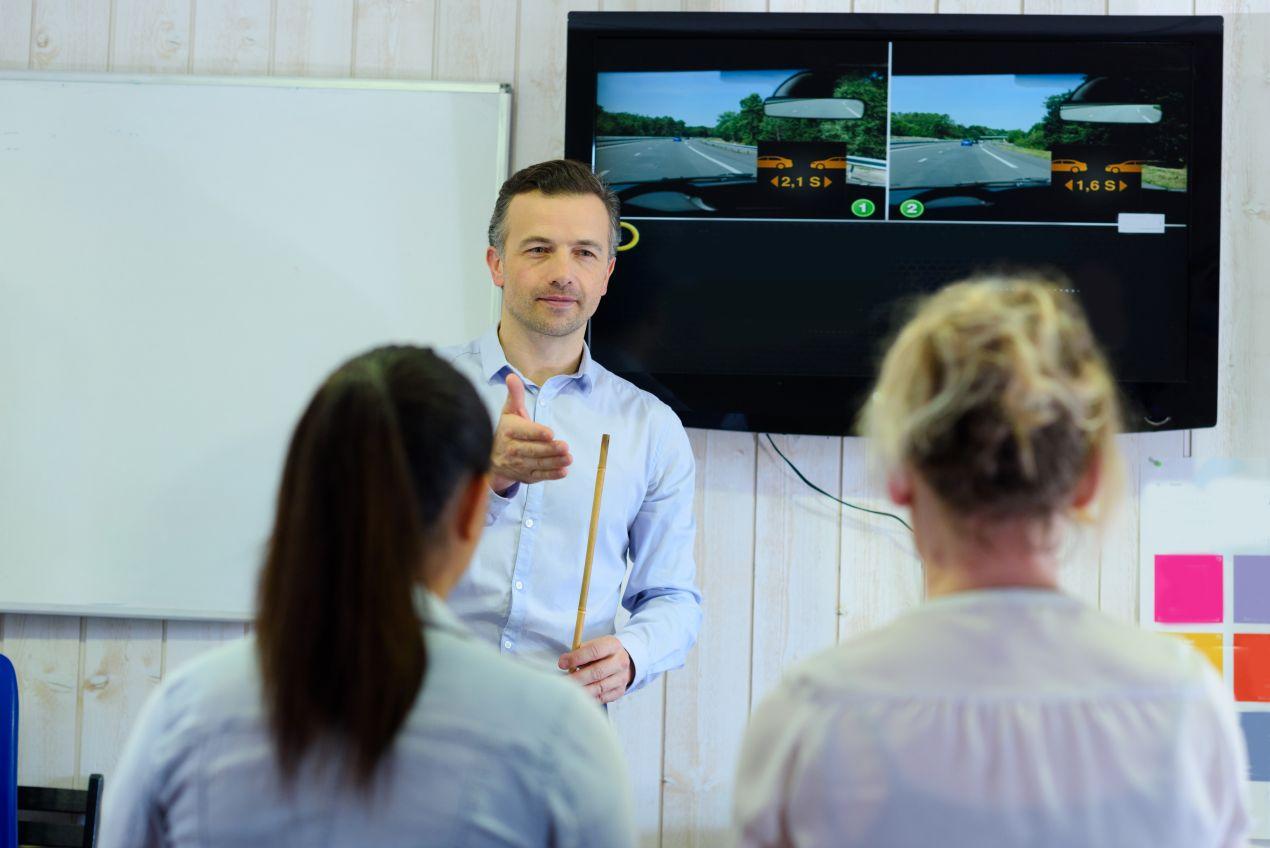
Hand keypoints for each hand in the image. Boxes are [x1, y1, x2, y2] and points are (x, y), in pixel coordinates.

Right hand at [490, 373, 571, 493]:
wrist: (490, 458)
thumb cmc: (505, 430)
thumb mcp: (508, 411)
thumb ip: (515, 395)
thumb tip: (512, 376)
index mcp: (509, 431)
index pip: (524, 432)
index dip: (537, 433)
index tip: (550, 433)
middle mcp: (512, 449)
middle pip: (533, 450)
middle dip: (549, 449)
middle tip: (564, 446)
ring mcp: (519, 464)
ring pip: (538, 464)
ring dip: (554, 462)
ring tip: (568, 458)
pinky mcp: (525, 476)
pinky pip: (539, 476)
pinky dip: (551, 475)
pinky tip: (563, 472)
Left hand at [559, 636, 634, 704]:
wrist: (622, 662)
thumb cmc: (602, 653)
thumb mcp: (595, 644)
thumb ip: (581, 651)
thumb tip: (565, 661)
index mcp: (613, 645)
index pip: (594, 651)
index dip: (576, 657)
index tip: (562, 663)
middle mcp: (620, 661)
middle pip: (597, 672)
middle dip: (577, 677)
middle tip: (563, 681)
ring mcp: (622, 678)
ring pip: (599, 687)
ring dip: (581, 690)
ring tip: (569, 690)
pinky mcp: (620, 691)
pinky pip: (602, 698)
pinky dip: (589, 699)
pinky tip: (579, 697)